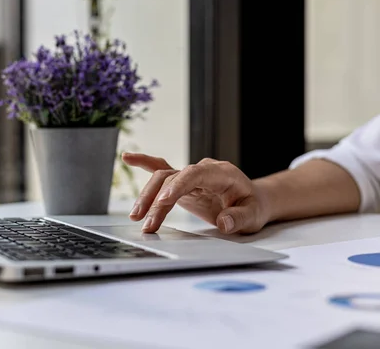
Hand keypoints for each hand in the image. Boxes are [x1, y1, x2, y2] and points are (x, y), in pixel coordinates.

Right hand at [121, 153, 270, 234]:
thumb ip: (239, 218)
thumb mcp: (253, 216)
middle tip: (147, 223)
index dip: (177, 186)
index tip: (163, 202)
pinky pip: (161, 169)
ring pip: (162, 178)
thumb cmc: (252, 206)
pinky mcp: (182, 182)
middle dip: (157, 200)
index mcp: (221, 173)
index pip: (194, 174)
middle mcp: (202, 169)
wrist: (252, 199)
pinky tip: (127, 158)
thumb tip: (224, 222)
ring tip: (136, 216)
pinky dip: (145, 163)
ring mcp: (190, 175)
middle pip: (172, 177)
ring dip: (147, 196)